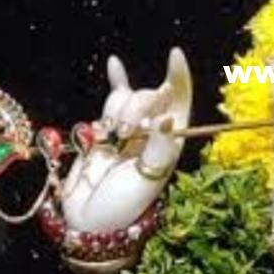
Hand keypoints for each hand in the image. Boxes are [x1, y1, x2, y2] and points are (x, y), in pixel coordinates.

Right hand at [60, 48, 192, 234]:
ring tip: (112, 137)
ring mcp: (129, 127)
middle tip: (125, 134)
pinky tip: (114, 63)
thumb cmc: (125, 203)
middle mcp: (154, 130)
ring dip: (119, 108)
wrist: (92, 218)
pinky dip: (115, 80)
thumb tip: (167, 118)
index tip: (174, 55)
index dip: (179, 77)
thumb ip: (158, 146)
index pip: (181, 101)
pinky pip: (112, 97)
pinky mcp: (105, 127)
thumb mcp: (149, 178)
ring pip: (127, 97)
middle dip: (137, 107)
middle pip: (150, 96)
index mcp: (172, 140)